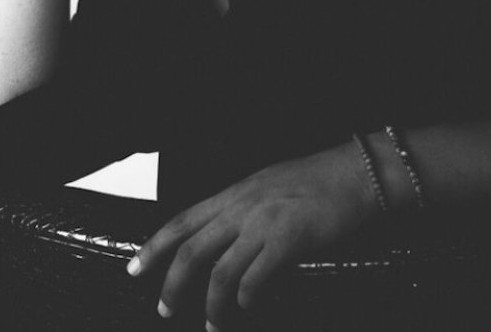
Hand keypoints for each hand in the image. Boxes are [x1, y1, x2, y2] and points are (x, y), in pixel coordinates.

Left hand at [128, 143, 378, 329]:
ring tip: (213, 324)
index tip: (135, 269)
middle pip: (191, 251)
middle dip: (172, 285)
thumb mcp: (269, 184)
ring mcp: (264, 223)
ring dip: (212, 304)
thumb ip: (245, 208)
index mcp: (236, 193)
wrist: (356, 173)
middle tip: (165, 309)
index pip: (182, 221)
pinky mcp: (288, 240)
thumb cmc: (319, 179)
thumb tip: (227, 237)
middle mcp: (243, 208)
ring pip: (220, 271)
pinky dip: (246, 297)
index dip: (154, 247)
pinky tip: (248, 304)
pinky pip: (255, 278)